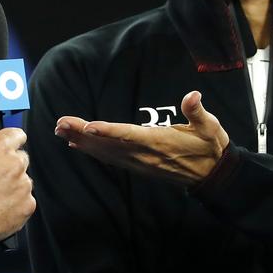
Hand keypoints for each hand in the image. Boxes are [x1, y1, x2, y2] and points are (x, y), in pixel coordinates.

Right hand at [0, 127, 34, 255]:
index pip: (17, 134)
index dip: (12, 140)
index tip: (11, 145)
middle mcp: (15, 166)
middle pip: (21, 159)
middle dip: (10, 166)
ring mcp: (23, 187)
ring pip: (24, 181)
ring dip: (14, 186)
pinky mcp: (27, 206)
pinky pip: (26, 201)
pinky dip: (16, 204)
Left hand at [53, 91, 229, 182]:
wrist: (213, 176)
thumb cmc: (210, 147)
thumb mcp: (210, 127)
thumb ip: (197, 112)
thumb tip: (193, 96)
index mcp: (158, 142)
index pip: (128, 135)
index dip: (106, 131)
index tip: (87, 126)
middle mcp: (143, 155)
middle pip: (108, 143)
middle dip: (82, 133)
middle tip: (60, 123)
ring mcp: (138, 162)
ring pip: (104, 152)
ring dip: (81, 141)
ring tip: (60, 131)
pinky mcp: (137, 166)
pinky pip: (109, 159)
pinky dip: (92, 151)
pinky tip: (77, 145)